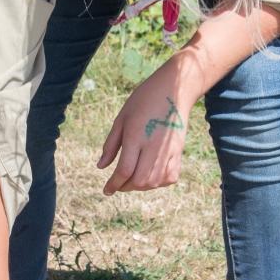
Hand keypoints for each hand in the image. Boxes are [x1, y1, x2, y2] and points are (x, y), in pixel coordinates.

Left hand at [98, 63, 189, 193]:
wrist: (175, 89)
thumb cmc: (144, 100)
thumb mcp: (122, 118)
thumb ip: (111, 144)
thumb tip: (100, 166)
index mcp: (136, 136)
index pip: (124, 170)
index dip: (113, 184)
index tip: (106, 190)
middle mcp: (153, 146)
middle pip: (140, 180)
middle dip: (126, 187)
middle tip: (118, 184)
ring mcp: (168, 150)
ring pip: (155, 182)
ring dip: (141, 186)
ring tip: (132, 180)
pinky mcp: (179, 151)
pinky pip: (170, 177)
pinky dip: (158, 183)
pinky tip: (150, 176)